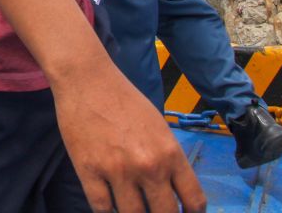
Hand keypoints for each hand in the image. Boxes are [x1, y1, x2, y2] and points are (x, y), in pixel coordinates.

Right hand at [57, 66, 205, 212]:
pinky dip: (107, 211)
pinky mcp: (89, 171)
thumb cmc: (124, 99)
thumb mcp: (159, 127)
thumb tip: (172, 190)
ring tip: (132, 209)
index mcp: (170, 153)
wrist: (88, 80)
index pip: (193, 200)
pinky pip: (102, 208)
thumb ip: (168, 159)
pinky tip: (109, 204)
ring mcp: (117, 171)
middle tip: (155, 211)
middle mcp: (148, 166)